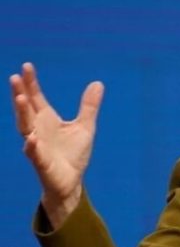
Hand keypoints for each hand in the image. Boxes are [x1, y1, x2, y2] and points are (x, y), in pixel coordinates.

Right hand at [10, 63, 103, 226]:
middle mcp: (38, 130)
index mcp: (47, 119)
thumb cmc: (73, 153)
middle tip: (15, 77)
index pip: (36, 98)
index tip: (26, 66)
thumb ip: (88, 106)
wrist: (71, 180)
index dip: (31, 83)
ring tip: (20, 98)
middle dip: (20, 93)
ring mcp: (38, 146)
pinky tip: (31, 138)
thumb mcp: (85, 126)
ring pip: (26, 128)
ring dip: (22, 113)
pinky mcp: (42, 162)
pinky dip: (32, 146)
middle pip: (26, 109)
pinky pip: (34, 154)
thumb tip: (98, 83)